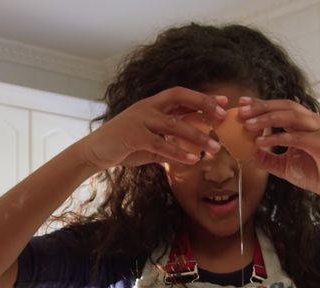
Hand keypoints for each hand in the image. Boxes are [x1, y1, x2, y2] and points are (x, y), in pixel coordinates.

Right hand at [78, 87, 226, 169]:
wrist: (95, 151)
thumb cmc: (123, 146)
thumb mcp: (149, 142)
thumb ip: (168, 144)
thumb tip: (191, 153)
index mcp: (152, 105)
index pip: (181, 95)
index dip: (202, 98)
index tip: (224, 103)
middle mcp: (147, 107)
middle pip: (179, 97)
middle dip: (203, 104)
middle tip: (222, 117)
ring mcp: (140, 120)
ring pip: (174, 124)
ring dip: (197, 136)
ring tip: (214, 147)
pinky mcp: (133, 136)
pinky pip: (160, 144)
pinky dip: (178, 152)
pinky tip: (193, 159)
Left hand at [237, 97, 319, 200]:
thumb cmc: (316, 174)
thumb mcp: (284, 166)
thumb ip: (267, 159)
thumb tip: (245, 154)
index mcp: (304, 123)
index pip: (281, 107)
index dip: (262, 103)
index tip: (242, 103)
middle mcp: (312, 122)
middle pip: (285, 107)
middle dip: (262, 107)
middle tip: (241, 110)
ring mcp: (319, 130)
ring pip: (290, 117)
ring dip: (267, 119)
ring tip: (248, 125)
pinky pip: (296, 137)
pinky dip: (277, 138)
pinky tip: (261, 142)